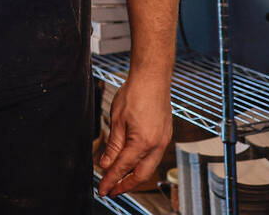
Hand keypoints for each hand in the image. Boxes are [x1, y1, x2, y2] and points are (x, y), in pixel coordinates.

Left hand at [97, 74, 172, 196]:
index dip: (111, 180)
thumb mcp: (117, 120)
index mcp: (143, 142)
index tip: (103, 189)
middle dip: (125, 185)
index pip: (123, 167)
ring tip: (120, 180)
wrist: (152, 77)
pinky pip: (154, 156)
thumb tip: (105, 163)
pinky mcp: (165, 135)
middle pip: (141, 175)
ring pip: (149, 167)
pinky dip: (142, 164)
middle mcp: (157, 144)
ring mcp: (163, 140)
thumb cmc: (135, 93)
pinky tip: (132, 163)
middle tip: (111, 191)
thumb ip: (113, 145)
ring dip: (134, 176)